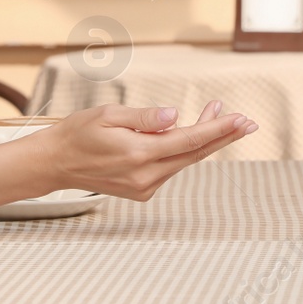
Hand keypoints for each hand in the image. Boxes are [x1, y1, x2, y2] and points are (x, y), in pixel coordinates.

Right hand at [35, 101, 256, 200]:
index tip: (241, 119)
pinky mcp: (142, 190)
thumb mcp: (109, 115)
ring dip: (202, 139)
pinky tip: (187, 131)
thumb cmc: (78, 134)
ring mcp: (144, 187)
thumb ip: (145, 117)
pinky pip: (170, 166)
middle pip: (194, 153)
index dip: (218, 128)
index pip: (189, 140)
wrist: (55, 164)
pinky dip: (183, 150)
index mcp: (139, 154)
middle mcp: (145, 176)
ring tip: (217, 113)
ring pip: (184, 160)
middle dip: (222, 135)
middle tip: (247, 121)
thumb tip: (175, 116)